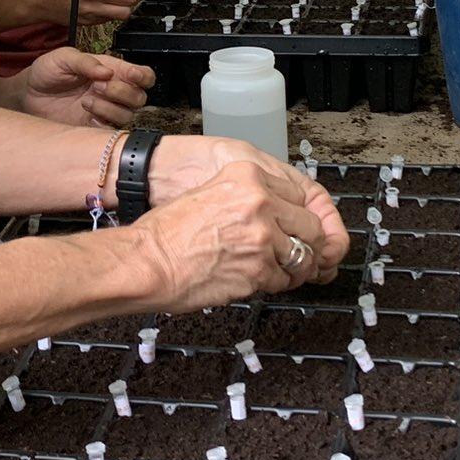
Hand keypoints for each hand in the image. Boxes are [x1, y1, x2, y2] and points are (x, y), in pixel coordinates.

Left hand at [16, 48, 154, 127]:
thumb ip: (85, 62)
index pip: (143, 75)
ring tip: (87, 100)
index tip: (130, 75)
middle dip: (122, 91)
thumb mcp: (63, 58)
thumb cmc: (47, 72)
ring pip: (128, 115)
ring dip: (110, 107)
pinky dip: (103, 120)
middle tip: (98, 86)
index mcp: (111, 70)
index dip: (143, 76)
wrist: (27, 95)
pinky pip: (112, 129)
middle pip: (139, 97)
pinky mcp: (94, 127)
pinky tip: (86, 113)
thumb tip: (107, 72)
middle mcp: (112, 91)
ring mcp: (105, 110)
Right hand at [130, 158, 348, 311]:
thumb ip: (248, 197)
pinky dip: (276, 284)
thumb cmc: (168, 233)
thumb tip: (276, 215)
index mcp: (248, 176)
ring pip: (304, 256)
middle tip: (297, 253)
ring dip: (295, 268)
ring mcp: (263, 237)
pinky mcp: (259, 270)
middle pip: (311, 226)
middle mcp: (261, 202)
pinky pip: (284, 279)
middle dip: (307, 243)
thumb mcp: (211, 192)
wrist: (148, 261)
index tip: (297, 227)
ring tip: (278, 270)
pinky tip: (258, 280)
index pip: (300, 194)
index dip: (300, 216)